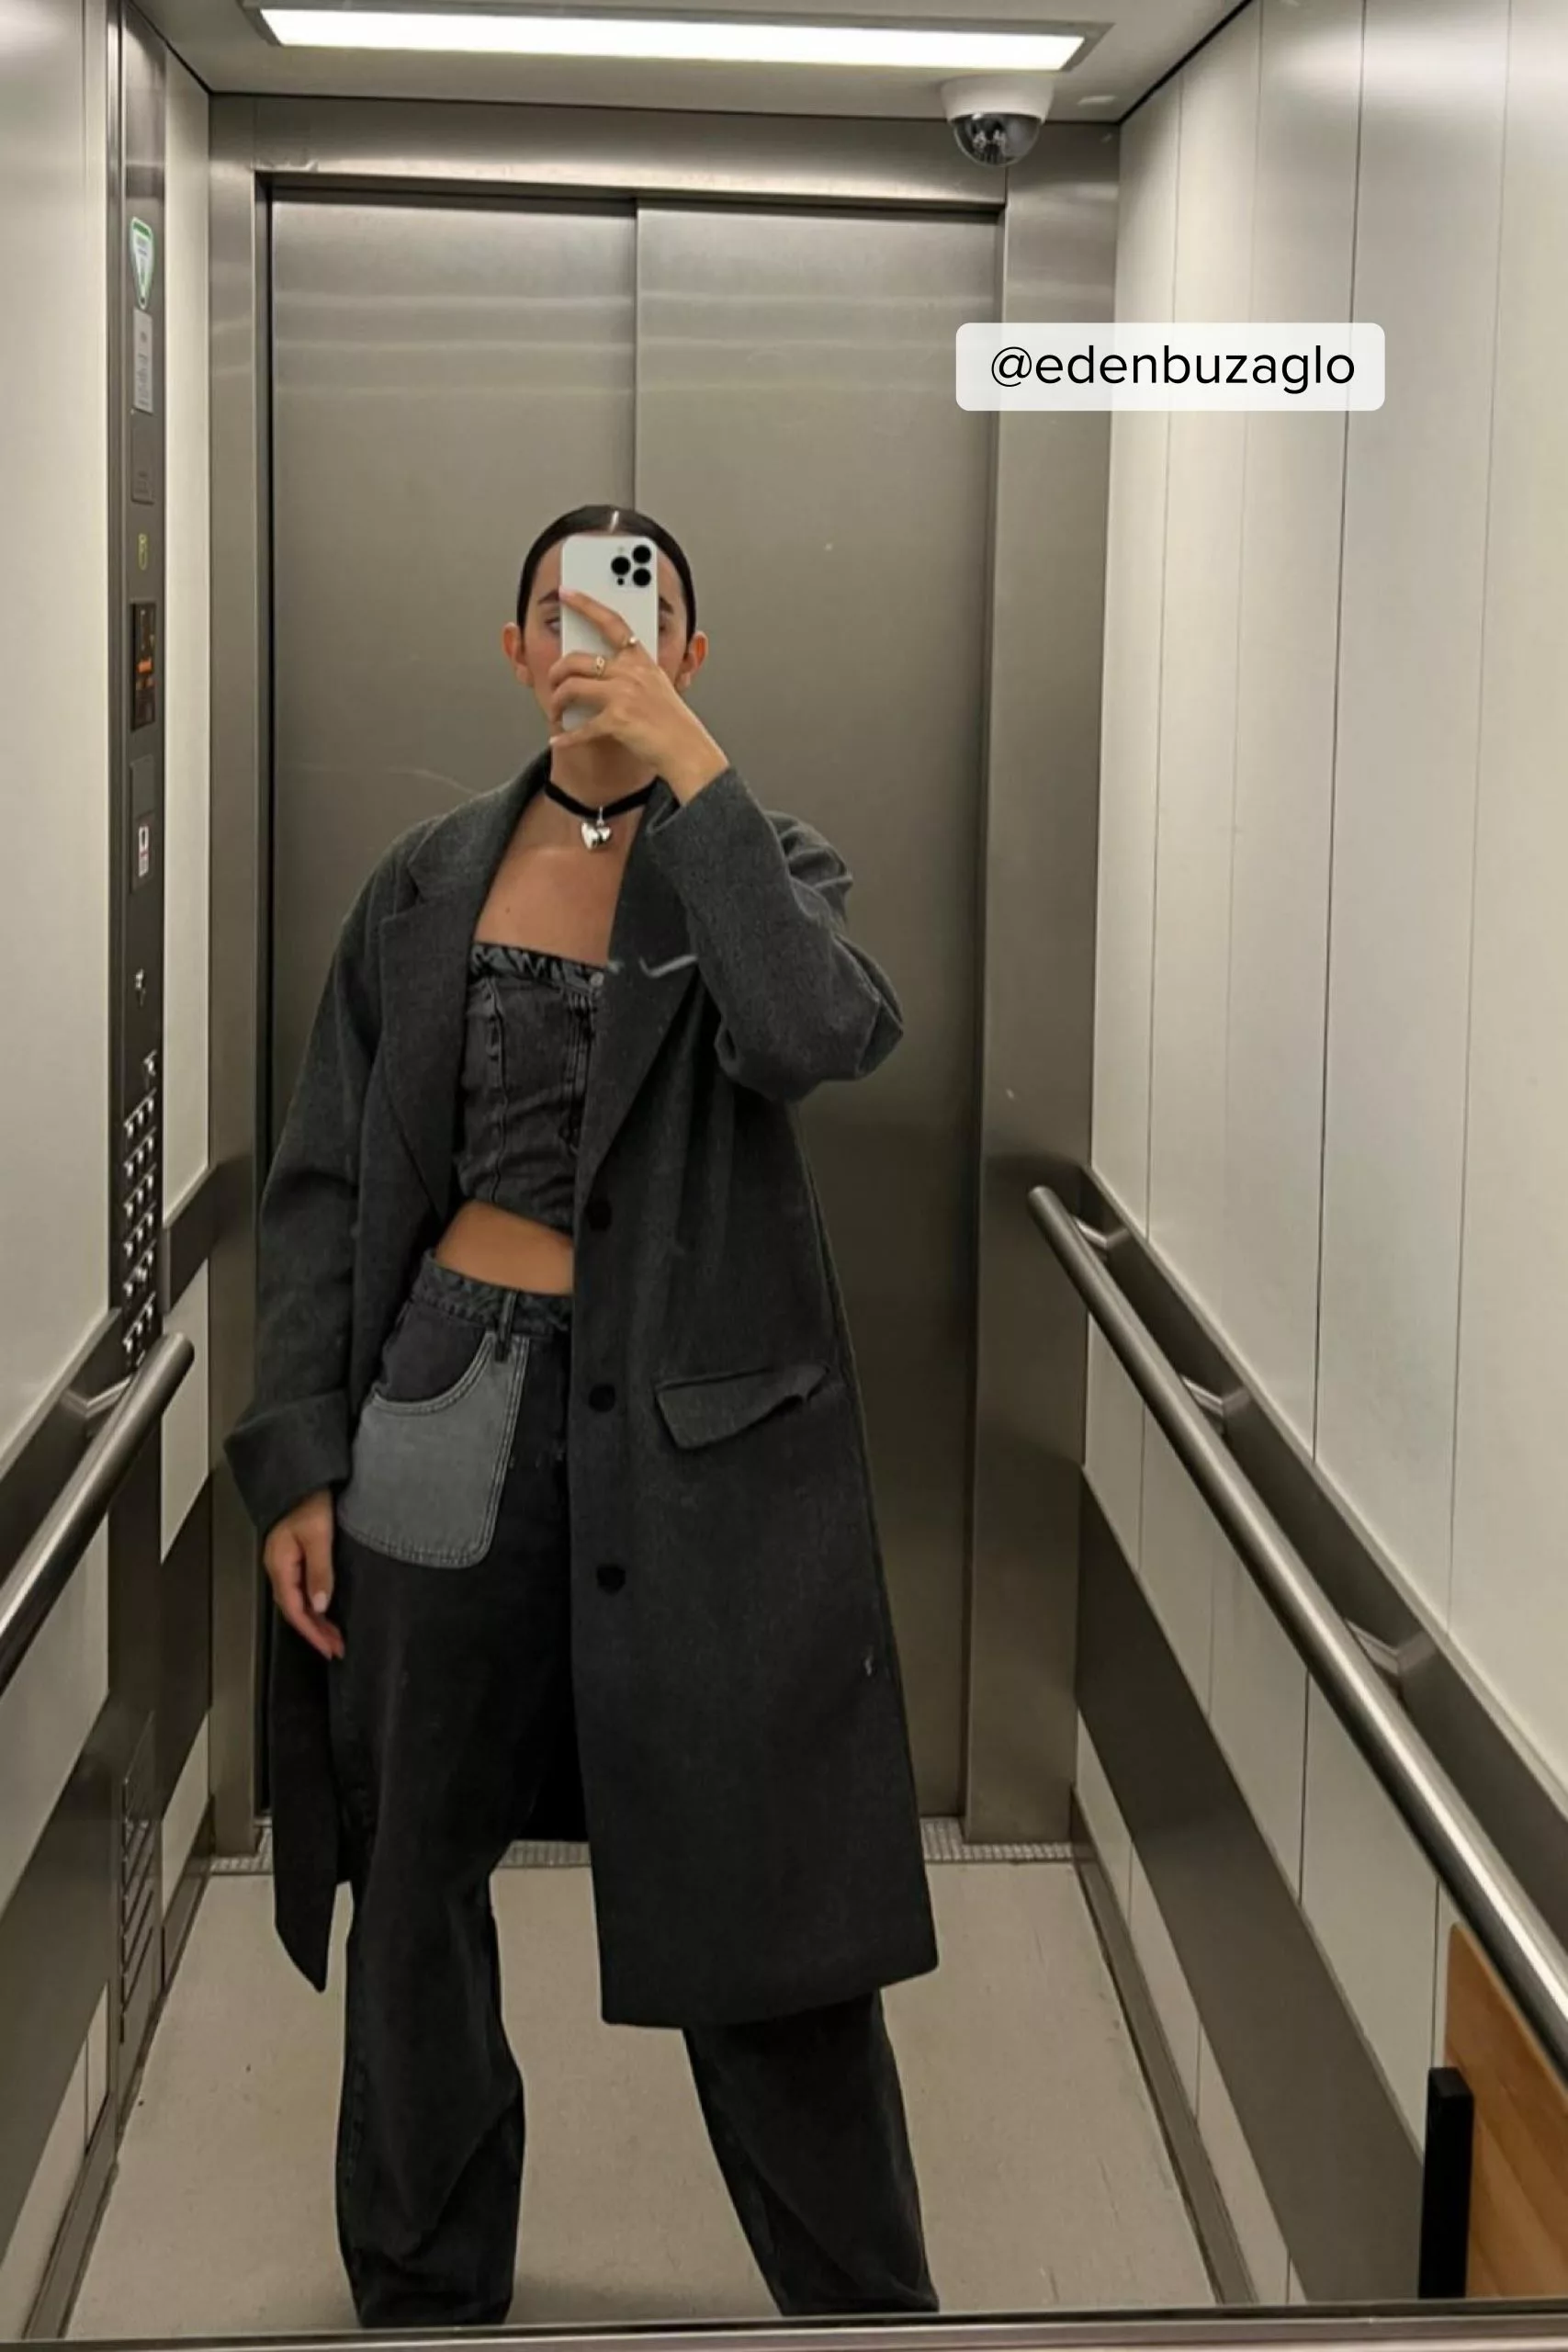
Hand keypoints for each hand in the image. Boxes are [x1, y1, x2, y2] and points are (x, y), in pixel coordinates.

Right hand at [263, 1489, 343, 1661]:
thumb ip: (319, 1571)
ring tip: (334, 1636)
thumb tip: (319, 1605)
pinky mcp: (294, 1555)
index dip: (312, 1632)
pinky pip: (301, 1588)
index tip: (329, 1647)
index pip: (294, 1610)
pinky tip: (325, 1609)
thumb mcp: (318, 1536)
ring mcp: (285, 1562)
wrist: (303, 1476)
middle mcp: (279, 1567)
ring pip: (298, 1601)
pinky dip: (313, 1604)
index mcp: (280, 1565)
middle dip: (315, 1632)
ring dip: (315, 1621)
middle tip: (336, 1647)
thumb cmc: (308, 1499)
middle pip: (295, 1609)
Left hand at [547, 589, 728, 799]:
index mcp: (641, 660)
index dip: (585, 604)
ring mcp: (623, 695)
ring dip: (556, 702)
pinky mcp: (617, 721)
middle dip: (556, 672)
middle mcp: (631, 673)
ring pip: (570, 688)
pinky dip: (566, 737)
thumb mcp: (659, 685)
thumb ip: (633, 672)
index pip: (610, 622)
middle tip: (553, 682)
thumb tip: (602, 669)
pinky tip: (560, 740)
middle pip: (576, 660)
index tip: (565, 593)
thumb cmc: (673, 723)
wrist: (687, 751)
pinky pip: (579, 727)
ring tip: (556, 712)